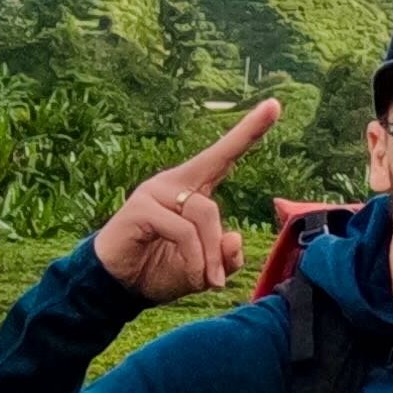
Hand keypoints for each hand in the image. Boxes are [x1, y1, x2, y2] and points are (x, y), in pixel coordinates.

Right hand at [91, 98, 281, 300]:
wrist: (117, 286)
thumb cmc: (159, 270)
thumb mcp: (203, 270)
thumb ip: (224, 258)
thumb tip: (235, 237)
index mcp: (192, 189)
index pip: (223, 155)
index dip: (249, 131)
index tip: (275, 106)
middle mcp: (173, 183)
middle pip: (211, 206)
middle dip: (218, 246)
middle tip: (218, 281)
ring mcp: (154, 192)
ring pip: (201, 215)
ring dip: (207, 256)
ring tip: (205, 281)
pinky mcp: (140, 207)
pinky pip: (182, 229)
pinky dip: (194, 258)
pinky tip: (192, 277)